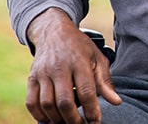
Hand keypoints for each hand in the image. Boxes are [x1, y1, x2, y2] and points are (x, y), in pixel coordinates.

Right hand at [25, 8, 121, 123]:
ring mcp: (43, 73)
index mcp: (79, 62)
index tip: (95, 122)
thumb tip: (116, 102)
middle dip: (73, 119)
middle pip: (64, 101)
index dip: (91, 111)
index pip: (86, 91)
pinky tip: (50, 118)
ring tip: (67, 122)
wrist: (54, 32)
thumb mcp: (97, 58)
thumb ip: (105, 81)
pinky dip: (39, 115)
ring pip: (47, 104)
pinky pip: (31, 102)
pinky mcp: (31, 78)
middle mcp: (60, 68)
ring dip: (57, 119)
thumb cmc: (80, 48)